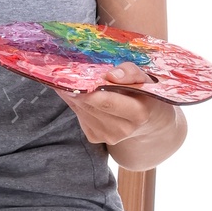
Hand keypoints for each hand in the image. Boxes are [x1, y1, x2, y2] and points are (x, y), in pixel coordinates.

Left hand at [49, 62, 167, 147]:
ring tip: (69, 81)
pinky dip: (75, 103)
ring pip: (82, 110)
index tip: (75, 76)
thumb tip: (111, 75)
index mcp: (138, 112)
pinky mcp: (95, 138)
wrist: (146, 120)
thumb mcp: (143, 78)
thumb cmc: (142, 93)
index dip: (89, 89)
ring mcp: (108, 136)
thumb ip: (129, 72)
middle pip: (91, 105)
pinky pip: (79, 117)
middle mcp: (123, 129)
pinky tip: (78, 94)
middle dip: (77, 89)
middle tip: (65, 74)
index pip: (107, 101)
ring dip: (73, 95)